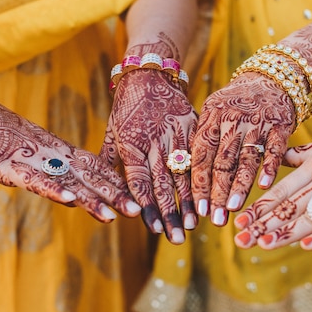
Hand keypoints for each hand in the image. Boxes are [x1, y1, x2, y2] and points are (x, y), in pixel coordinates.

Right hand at [0, 85, 140, 221]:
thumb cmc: (5, 140)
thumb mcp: (37, 159)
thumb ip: (57, 175)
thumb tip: (75, 196)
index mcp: (64, 155)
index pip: (98, 169)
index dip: (118, 183)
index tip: (140, 197)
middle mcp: (57, 158)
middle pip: (91, 177)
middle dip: (115, 195)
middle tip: (139, 211)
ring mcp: (38, 163)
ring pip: (70, 182)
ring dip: (92, 199)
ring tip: (114, 215)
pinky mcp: (15, 169)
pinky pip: (38, 180)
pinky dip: (54, 190)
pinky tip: (71, 200)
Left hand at [100, 69, 196, 243]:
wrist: (150, 73)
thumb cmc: (126, 106)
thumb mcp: (112, 131)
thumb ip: (109, 160)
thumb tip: (103, 190)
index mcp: (132, 145)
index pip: (139, 182)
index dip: (146, 207)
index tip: (154, 229)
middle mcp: (154, 142)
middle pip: (163, 185)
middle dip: (170, 214)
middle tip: (177, 238)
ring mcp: (175, 135)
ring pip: (183, 174)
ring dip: (190, 202)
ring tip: (195, 224)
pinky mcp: (192, 128)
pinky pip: (199, 156)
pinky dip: (203, 178)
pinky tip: (209, 195)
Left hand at [190, 71, 294, 226]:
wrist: (271, 78)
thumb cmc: (235, 104)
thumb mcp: (213, 114)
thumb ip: (202, 141)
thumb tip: (184, 178)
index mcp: (210, 119)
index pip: (201, 156)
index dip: (199, 184)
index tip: (198, 209)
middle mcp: (232, 120)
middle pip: (222, 162)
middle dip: (217, 192)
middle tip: (215, 219)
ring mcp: (257, 122)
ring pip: (246, 158)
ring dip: (240, 185)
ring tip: (233, 209)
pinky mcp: (280, 125)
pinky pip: (274, 149)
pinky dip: (270, 168)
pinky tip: (264, 187)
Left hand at [233, 93, 311, 249]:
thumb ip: (300, 156)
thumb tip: (274, 157)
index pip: (280, 190)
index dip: (258, 207)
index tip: (238, 221)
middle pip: (290, 204)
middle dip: (264, 223)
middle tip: (240, 239)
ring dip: (287, 230)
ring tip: (263, 244)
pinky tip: (309, 245)